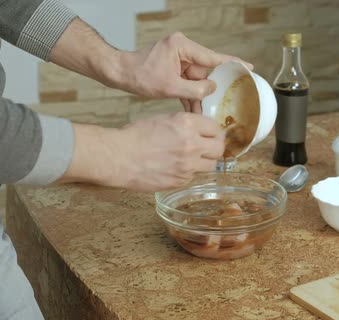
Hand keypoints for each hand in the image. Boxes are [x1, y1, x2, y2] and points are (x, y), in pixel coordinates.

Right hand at [60, 112, 224, 191]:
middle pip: (219, 149)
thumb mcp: (163, 119)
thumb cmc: (136, 135)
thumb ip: (185, 125)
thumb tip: (200, 130)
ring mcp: (188, 165)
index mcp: (187, 124)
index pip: (215, 128)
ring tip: (192, 159)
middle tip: (208, 147)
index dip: (213, 132)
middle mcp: (192, 144)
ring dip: (204, 161)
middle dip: (214, 147)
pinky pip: (194, 176)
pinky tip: (176, 167)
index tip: (210, 134)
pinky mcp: (181, 181)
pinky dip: (189, 172)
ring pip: (210, 165)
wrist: (119, 157)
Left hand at [109, 32, 252, 112]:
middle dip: (212, 89)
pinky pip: (188, 84)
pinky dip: (190, 97)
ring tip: (208, 112)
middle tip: (226, 100)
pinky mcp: (174, 70)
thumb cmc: (139, 75)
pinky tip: (195, 111)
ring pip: (198, 81)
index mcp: (183, 47)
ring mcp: (179, 61)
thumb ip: (195, 89)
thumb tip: (212, 89)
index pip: (213, 57)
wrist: (119, 74)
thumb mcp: (169, 87)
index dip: (232, 64)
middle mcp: (183, 51)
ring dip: (200, 97)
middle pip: (206, 71)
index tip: (249, 67)